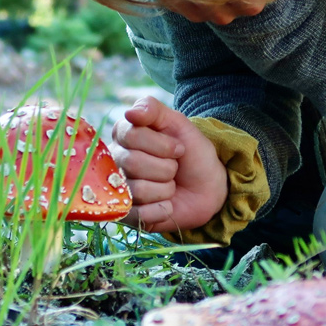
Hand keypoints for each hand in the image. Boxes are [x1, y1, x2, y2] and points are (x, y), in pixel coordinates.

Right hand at [112, 96, 227, 233]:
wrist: (209, 187)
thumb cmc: (191, 153)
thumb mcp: (178, 123)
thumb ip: (153, 109)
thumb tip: (130, 112)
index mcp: (124, 135)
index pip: (130, 135)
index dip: (161, 144)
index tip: (179, 148)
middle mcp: (116, 161)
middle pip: (132, 163)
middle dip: (165, 167)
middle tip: (175, 169)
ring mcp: (120, 189)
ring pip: (137, 189)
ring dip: (165, 189)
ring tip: (170, 186)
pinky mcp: (128, 215)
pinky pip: (139, 215)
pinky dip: (161, 210)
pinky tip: (167, 205)